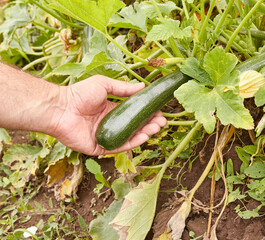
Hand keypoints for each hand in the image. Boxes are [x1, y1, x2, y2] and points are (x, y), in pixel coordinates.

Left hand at [52, 75, 166, 154]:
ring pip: (129, 137)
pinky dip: (132, 143)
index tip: (159, 111)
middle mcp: (110, 124)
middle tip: (162, 122)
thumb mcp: (104, 85)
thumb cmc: (79, 94)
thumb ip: (123, 87)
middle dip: (150, 124)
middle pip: (134, 126)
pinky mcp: (100, 148)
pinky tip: (144, 136)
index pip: (133, 114)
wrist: (61, 108)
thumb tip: (142, 86)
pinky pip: (119, 147)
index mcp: (110, 110)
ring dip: (145, 133)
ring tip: (156, 128)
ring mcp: (106, 137)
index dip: (146, 113)